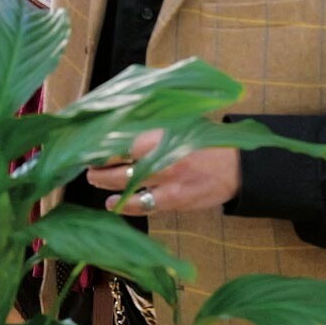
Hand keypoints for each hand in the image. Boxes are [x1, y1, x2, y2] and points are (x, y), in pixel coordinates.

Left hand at [86, 130, 239, 216]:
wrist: (237, 167)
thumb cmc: (206, 140)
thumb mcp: (180, 122)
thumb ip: (154, 124)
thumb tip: (124, 118)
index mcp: (162, 137)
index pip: (121, 142)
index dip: (102, 146)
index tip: (89, 144)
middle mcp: (162, 160)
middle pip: (120, 166)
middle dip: (100, 168)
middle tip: (89, 165)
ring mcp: (168, 184)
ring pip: (128, 187)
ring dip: (108, 185)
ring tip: (95, 180)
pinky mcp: (175, 201)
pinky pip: (145, 206)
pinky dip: (127, 206)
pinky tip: (114, 204)